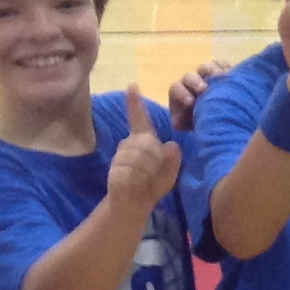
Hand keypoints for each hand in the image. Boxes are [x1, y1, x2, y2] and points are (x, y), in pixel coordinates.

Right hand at [106, 85, 183, 219]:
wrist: (132, 204)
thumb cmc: (151, 186)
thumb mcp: (169, 174)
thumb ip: (173, 161)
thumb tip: (172, 145)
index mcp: (144, 141)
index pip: (140, 119)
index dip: (136, 103)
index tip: (132, 85)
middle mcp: (130, 144)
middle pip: (147, 142)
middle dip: (155, 158)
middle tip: (152, 172)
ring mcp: (121, 155)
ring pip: (141, 155)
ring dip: (148, 169)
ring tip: (144, 179)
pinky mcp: (116, 167)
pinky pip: (133, 167)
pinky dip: (139, 177)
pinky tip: (136, 182)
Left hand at [167, 59, 233, 132]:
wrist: (216, 117)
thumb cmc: (199, 121)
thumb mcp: (188, 124)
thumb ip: (182, 123)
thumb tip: (178, 124)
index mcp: (180, 93)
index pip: (177, 89)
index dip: (182, 94)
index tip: (191, 103)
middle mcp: (192, 81)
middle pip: (190, 77)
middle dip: (196, 82)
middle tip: (204, 89)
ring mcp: (206, 74)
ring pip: (206, 67)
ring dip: (213, 71)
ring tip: (222, 77)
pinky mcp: (220, 70)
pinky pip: (221, 65)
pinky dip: (226, 68)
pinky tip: (232, 75)